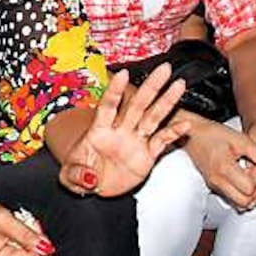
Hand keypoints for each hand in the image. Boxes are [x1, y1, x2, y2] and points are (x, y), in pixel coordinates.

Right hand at [0, 196, 53, 255]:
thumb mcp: (6, 220)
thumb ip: (28, 235)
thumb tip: (47, 247)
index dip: (39, 243)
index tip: (33, 226)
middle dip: (40, 248)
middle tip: (32, 227)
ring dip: (35, 250)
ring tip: (25, 231)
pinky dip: (28, 252)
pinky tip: (20, 238)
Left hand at [60, 65, 191, 196]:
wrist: (95, 186)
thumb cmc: (80, 173)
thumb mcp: (70, 176)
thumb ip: (77, 174)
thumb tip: (89, 178)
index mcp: (99, 131)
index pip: (108, 106)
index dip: (115, 90)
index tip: (123, 74)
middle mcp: (120, 131)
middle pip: (137, 105)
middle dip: (150, 87)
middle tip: (163, 69)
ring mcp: (135, 141)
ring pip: (153, 118)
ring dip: (166, 101)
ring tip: (178, 85)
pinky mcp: (147, 156)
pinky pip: (161, 142)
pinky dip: (173, 134)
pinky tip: (185, 125)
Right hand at [181, 117, 255, 209]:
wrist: (192, 134)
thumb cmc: (213, 133)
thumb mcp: (240, 139)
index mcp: (224, 168)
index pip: (250, 188)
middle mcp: (218, 181)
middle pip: (245, 202)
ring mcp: (214, 185)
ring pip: (238, 203)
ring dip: (248, 194)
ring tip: (250, 176)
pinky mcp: (213, 185)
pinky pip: (231, 198)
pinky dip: (240, 193)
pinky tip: (242, 177)